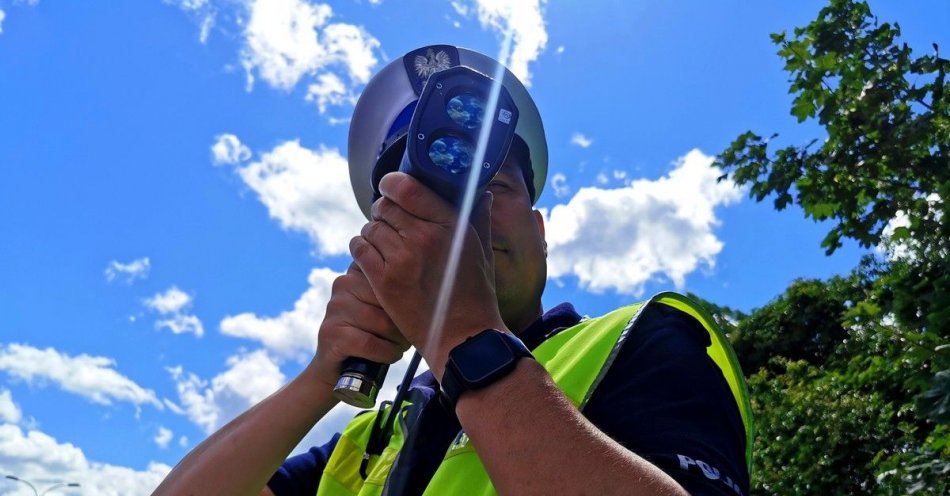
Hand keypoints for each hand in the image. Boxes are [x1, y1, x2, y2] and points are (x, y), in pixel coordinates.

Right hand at [310, 262, 407, 389]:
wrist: (337, 368)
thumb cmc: (371, 333)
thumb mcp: (384, 307)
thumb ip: (399, 289)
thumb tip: (437, 284)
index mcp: (358, 271)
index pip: (394, 276)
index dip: (409, 300)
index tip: (412, 312)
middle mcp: (343, 283)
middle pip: (391, 300)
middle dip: (404, 323)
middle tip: (404, 335)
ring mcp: (335, 307)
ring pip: (383, 323)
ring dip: (397, 341)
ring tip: (397, 345)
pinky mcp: (330, 333)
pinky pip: (370, 343)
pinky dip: (385, 353)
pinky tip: (387, 355)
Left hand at [350, 172, 506, 378]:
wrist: (464, 338)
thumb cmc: (477, 294)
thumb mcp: (482, 251)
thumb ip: (479, 217)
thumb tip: (483, 191)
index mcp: (449, 224)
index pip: (407, 187)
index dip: (392, 185)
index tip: (391, 189)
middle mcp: (424, 237)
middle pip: (385, 206)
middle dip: (384, 212)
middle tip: (390, 223)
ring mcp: (402, 259)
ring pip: (370, 228)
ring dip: (373, 232)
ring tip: (383, 244)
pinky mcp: (384, 281)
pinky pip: (359, 249)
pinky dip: (361, 248)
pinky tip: (372, 256)